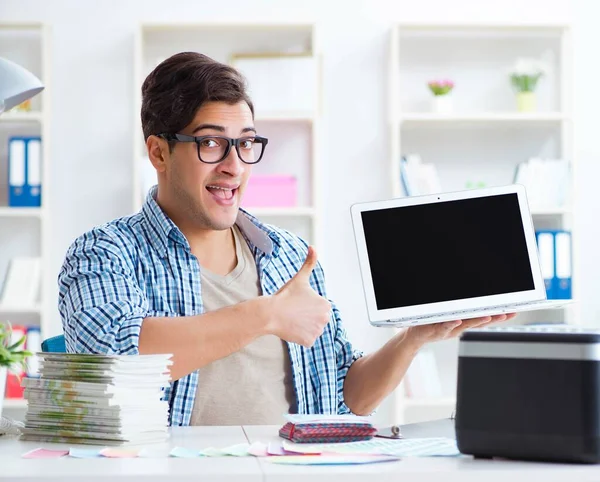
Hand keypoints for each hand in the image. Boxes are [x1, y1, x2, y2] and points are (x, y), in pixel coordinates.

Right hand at [266, 246, 331, 346]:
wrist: (271, 313)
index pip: (317, 307)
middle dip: (306, 316)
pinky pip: (306, 339)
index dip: (306, 305)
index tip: (297, 303)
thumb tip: (313, 247)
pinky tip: (291, 328)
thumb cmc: (285, 295)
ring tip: (292, 319)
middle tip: (293, 311)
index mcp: (326, 304)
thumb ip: (309, 262)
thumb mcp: (300, 278)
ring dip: (303, 326)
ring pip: (311, 329)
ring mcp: (317, 332)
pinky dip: (299, 336)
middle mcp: (326, 319)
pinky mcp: (309, 342)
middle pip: (316, 319)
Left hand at [403, 313, 517, 347]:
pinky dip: (451, 324)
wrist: (414, 337)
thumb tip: (472, 298)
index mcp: (464, 322)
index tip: (513, 311)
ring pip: (465, 324)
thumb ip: (460, 310)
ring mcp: (449, 329)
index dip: (499, 316)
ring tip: (489, 316)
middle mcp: (459, 326)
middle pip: (480, 322)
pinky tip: (458, 320)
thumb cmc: (432, 324)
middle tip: (508, 313)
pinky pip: (445, 326)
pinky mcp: (436, 330)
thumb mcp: (449, 316)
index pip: (485, 318)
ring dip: (477, 321)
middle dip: (495, 318)